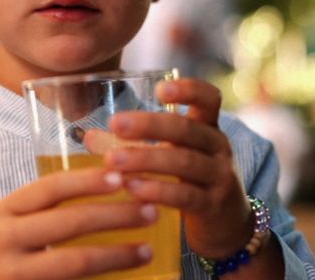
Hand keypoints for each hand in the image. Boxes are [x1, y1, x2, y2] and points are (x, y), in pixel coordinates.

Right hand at [0, 169, 155, 279]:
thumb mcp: (4, 224)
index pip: (51, 188)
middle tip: (151, 210)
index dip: (89, 181)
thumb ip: (39, 211)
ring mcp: (13, 274)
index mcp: (5, 210)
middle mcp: (6, 239)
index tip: (123, 177)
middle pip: (69, 223)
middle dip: (115, 216)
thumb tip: (98, 191)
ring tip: (147, 249)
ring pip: (73, 263)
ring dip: (116, 256)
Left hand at [104, 78, 253, 258]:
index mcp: (207, 127)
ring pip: (184, 162)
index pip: (208, 98)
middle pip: (186, 129)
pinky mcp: (214, 206)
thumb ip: (134, 144)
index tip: (159, 89)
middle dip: (149, 125)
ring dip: (145, 159)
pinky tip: (133, 189)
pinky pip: (186, 196)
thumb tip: (89, 137)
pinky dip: (158, 191)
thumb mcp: (170, 155)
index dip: (189, 89)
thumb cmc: (190, 180)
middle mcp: (218, 146)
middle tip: (115, 124)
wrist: (226, 225)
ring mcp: (220, 176)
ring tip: (113, 160)